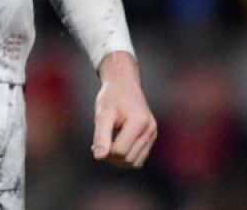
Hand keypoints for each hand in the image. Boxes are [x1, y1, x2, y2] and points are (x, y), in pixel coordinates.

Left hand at [92, 51, 156, 168]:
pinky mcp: (151, 138)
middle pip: (128, 159)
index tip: (93, 145)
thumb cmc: (111, 96)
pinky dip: (126, 158)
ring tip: (105, 147)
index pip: (120, 151)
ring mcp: (153, 134)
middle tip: (97, 146)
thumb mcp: (103, 113)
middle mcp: (150, 130)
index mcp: (139, 122)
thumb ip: (100, 135)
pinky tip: (114, 147)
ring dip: (118, 160)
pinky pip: (139, 158)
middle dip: (110, 157)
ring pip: (135, 162)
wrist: (124, 84)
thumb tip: (99, 157)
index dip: (105, 151)